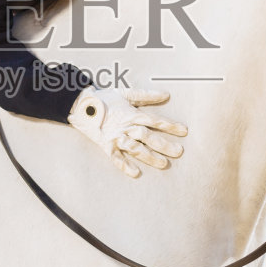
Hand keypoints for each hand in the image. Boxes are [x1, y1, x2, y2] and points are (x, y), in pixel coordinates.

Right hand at [67, 86, 187, 177]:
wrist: (81, 105)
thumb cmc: (105, 98)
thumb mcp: (126, 93)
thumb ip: (146, 95)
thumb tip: (166, 94)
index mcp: (132, 114)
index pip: (155, 120)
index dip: (170, 125)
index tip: (184, 131)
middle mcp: (126, 126)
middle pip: (148, 136)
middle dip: (164, 144)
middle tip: (179, 152)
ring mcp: (116, 137)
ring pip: (135, 148)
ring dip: (149, 156)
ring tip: (163, 164)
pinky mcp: (106, 145)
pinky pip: (116, 157)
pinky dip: (125, 165)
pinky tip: (135, 173)